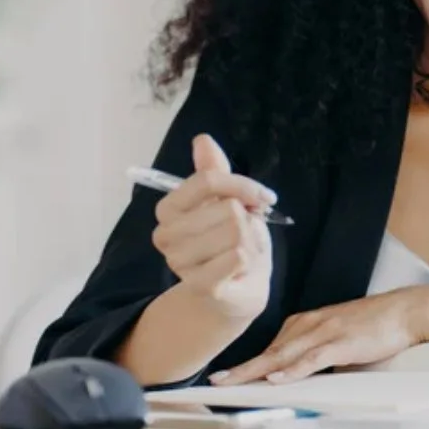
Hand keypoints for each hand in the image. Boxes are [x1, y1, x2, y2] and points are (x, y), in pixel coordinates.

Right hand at [150, 134, 274, 321]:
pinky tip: (243, 268)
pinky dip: (250, 259)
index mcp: (168, 210)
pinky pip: (237, 257)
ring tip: (243, 252)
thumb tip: (202, 139)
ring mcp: (180, 263)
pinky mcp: (200, 286)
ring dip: (251, 241)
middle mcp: (166, 236)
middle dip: (249, 219)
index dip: (242, 185)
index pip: (208, 181)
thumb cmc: (228, 241)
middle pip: (227, 208)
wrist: (236, 289)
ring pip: (236, 232)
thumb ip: (213, 172)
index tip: (262, 197)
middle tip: (247, 234)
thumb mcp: (225, 201)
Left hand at [211, 288, 428, 384]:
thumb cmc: (371, 327)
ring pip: (284, 355)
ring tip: (234, 382)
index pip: (270, 348)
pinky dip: (294, 369)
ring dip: (257, 370)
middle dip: (241, 369)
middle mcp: (309, 325)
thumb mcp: (336, 341)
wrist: (403, 311)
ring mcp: (325, 333)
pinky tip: (277, 378)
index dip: (246, 364)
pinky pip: (313, 358)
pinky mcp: (342, 342)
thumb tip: (296, 378)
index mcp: (305, 324)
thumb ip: (315, 357)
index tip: (224, 376)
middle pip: (269, 352)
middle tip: (216, 382)